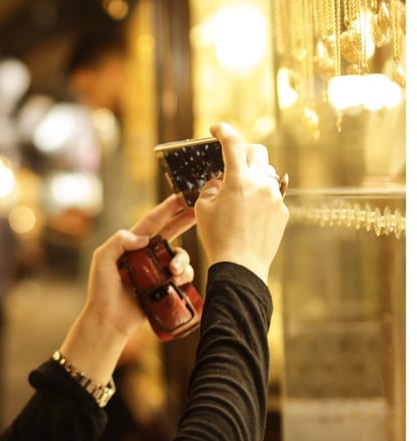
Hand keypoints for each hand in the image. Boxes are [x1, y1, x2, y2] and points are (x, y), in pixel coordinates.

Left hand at [57, 194, 195, 382]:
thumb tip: (143, 237)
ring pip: (179, 256)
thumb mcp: (102, 260)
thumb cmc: (101, 290)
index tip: (181, 196)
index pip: (152, 221)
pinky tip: (177, 281)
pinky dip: (184, 274)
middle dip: (185, 220)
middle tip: (199, 211)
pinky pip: (183, 274)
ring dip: (182, 260)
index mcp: (132, 244)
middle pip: (171, 232)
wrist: (109, 320)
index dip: (167, 208)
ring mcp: (157, 270)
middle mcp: (146, 254)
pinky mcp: (165, 285)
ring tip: (173, 271)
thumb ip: (118, 241)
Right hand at [194, 123, 288, 281]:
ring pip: (267, 173)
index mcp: (238, 180)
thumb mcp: (203, 208)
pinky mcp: (282, 211)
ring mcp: (275, 197)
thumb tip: (221, 181)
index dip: (223, 131)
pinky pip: (272, 195)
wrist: (241, 266)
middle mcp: (260, 184)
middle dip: (244, 152)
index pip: (232, 144)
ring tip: (240, 192)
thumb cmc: (217, 237)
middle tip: (232, 160)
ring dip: (253, 175)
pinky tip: (249, 213)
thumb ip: (212, 187)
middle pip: (258, 152)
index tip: (216, 128)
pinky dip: (260, 197)